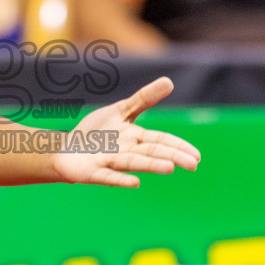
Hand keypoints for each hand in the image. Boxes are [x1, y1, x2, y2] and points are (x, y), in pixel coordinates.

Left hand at [50, 76, 201, 187]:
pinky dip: (120, 179)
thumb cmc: (98, 132)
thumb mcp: (120, 110)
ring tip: (170, 168)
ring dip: (151, 165)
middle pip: (150, 152)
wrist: (68, 149)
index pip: (160, 141)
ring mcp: (109, 162)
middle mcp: (125, 151)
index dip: (178, 146)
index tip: (196, 156)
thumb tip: (170, 81)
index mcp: (134, 138)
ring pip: (133, 163)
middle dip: (171, 157)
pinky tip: (135, 183)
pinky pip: (107, 176)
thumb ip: (144, 98)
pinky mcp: (93, 172)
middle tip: (193, 164)